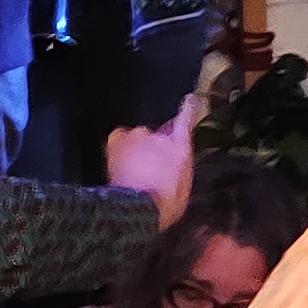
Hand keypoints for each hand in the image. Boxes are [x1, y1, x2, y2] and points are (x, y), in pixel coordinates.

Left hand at [103, 96, 201, 222]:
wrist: (138, 208)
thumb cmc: (163, 204)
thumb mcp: (183, 190)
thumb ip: (181, 169)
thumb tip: (175, 164)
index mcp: (180, 147)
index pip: (185, 119)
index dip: (188, 108)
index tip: (189, 99)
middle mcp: (159, 136)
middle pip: (158, 135)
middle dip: (155, 150)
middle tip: (151, 172)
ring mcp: (138, 135)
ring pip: (138, 138)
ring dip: (137, 151)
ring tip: (134, 173)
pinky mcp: (118, 140)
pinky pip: (120, 138)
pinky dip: (121, 147)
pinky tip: (121, 162)